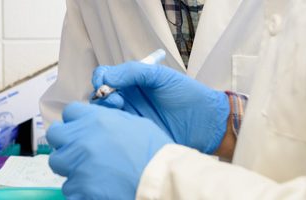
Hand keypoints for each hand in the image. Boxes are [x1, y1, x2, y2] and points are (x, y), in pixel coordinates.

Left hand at [47, 103, 173, 198]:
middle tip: (77, 150)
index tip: (80, 129)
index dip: (75, 121)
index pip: (70, 113)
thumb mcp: (135, 123)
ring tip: (88, 172)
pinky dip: (79, 189)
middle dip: (65, 142)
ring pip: (58, 162)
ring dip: (70, 166)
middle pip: (56, 135)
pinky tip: (94, 188)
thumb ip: (108, 120)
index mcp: (96, 120)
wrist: (162, 181)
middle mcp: (82, 140)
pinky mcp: (80, 188)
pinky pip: (68, 188)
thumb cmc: (155, 153)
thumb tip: (95, 122)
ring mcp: (78, 165)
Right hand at [91, 62, 228, 153]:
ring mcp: (129, 117)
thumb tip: (105, 77)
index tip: (103, 83)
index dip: (100, 78)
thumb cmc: (187, 95)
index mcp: (132, 81)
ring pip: (104, 114)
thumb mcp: (160, 76)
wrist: (205, 122)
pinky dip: (112, 126)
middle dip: (102, 96)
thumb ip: (133, 71)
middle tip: (117, 99)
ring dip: (106, 111)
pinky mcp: (133, 135)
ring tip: (121, 109)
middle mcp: (127, 98)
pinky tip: (123, 124)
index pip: (106, 76)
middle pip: (100, 96)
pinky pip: (115, 130)